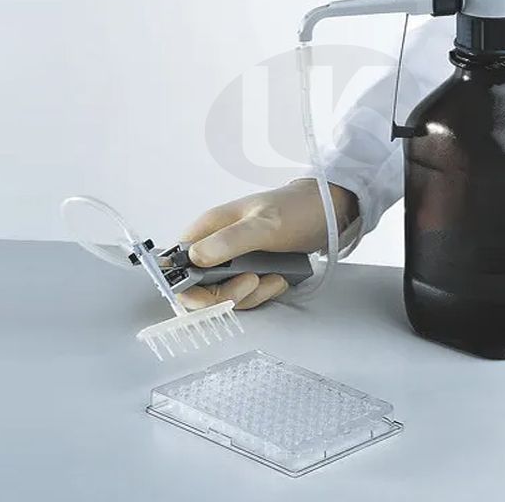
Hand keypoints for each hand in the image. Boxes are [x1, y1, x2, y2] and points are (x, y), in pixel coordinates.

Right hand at [177, 180, 358, 309]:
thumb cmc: (295, 208)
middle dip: (226, 295)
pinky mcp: (251, 269)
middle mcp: (216, 244)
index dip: (187, 288)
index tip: (211, 296)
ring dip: (250, 294)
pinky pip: (246, 294)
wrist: (327, 211)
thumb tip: (194, 258)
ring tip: (272, 277)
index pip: (178, 267)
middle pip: (199, 288)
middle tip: (251, 283)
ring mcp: (233, 259)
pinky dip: (263, 292)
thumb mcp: (264, 225)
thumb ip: (229, 241)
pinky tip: (278, 278)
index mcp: (208, 229)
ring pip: (224, 295)